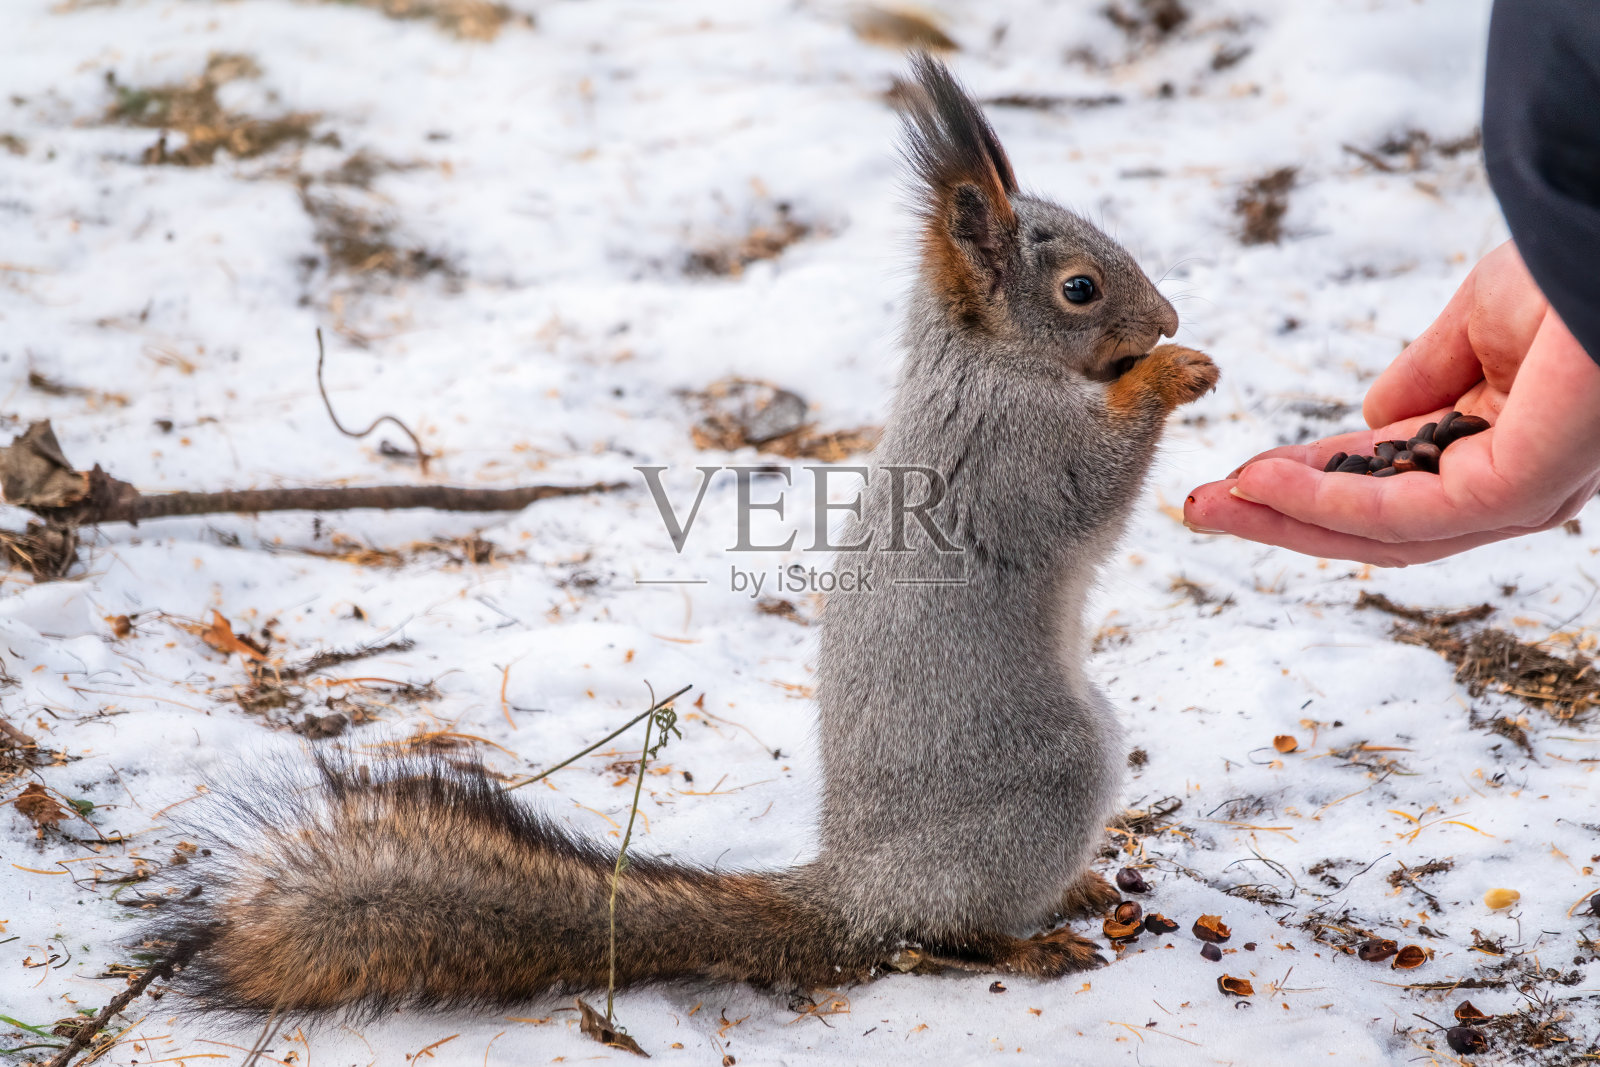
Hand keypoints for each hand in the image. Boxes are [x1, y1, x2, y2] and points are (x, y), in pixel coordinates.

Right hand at [1184, 242, 1599, 565]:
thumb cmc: (1581, 265)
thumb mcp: (1478, 316)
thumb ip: (1422, 371)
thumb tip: (1371, 414)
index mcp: (1507, 442)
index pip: (1390, 479)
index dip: (1310, 481)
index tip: (1241, 477)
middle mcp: (1516, 484)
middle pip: (1378, 525)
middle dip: (1282, 519)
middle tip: (1205, 508)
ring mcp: (1521, 495)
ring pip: (1382, 531)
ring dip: (1287, 520)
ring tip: (1213, 504)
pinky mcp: (1517, 491)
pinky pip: (1403, 514)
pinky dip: (1324, 503)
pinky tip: (1265, 482)